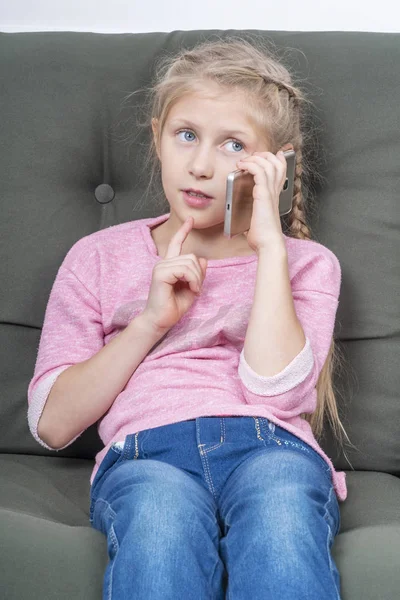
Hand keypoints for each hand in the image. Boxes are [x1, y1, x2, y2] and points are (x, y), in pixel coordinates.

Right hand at [141, 217, 207, 332]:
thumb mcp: (192, 288)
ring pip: (190, 263)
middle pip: (191, 256)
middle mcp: (164, 263)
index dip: (184, 231)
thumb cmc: (173, 307)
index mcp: (169, 265)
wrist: (161, 320)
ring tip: (194, 290)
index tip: (191, 220)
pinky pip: (184, 269)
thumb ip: (197, 274)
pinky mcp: (160, 273)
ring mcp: (161, 267)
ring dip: (197, 278)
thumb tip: (203, 259)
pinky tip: (191, 289)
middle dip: (199, 273)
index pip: (176, 243)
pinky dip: (193, 279)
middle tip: (197, 288)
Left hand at [236, 150, 287, 251]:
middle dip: (265, 155)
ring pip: (268, 164)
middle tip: (253, 155)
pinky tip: (242, 166)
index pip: (281, 171)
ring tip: (244, 160)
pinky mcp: (263, 194)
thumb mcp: (255, 223)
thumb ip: (251, 218)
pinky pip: (259, 171)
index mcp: (274, 196)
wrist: (268, 243)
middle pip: (277, 163)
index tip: (272, 154)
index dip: (277, 159)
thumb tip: (241, 223)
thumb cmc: (262, 237)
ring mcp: (270, 192)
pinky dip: (250, 164)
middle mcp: (275, 192)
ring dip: (255, 158)